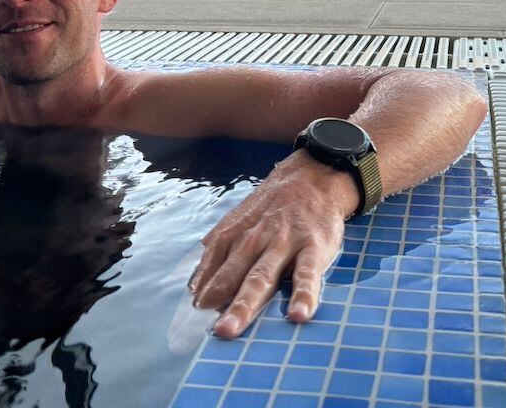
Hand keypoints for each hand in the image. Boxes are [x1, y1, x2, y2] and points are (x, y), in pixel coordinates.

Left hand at [189, 150, 358, 338]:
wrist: (313, 177)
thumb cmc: (273, 206)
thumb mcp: (242, 220)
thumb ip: (220, 249)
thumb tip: (195, 282)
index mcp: (236, 233)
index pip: (213, 262)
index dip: (203, 287)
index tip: (192, 314)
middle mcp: (256, 239)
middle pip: (233, 273)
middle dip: (218, 300)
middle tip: (207, 328)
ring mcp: (284, 243)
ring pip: (262, 275)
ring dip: (246, 302)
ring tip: (232, 327)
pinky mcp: (313, 248)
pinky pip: (307, 274)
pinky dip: (303, 294)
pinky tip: (297, 315)